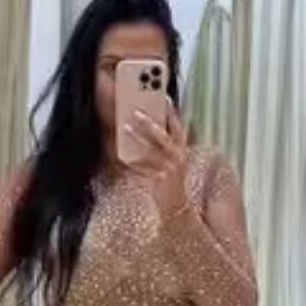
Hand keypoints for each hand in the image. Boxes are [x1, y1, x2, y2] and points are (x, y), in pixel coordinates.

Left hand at [124, 100, 189, 218]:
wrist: (177, 207)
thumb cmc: (173, 183)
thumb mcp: (174, 163)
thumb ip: (166, 148)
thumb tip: (150, 128)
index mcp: (183, 150)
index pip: (178, 128)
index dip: (172, 113)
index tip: (163, 97)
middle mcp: (179, 158)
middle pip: (163, 136)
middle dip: (149, 123)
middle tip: (135, 112)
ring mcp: (170, 169)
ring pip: (151, 150)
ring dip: (137, 138)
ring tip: (125, 128)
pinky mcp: (160, 179)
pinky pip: (143, 167)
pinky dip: (133, 161)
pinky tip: (122, 156)